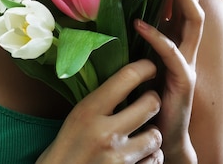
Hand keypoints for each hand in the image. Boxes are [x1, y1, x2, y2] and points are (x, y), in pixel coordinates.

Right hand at [38, 59, 162, 163]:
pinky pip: (154, 160)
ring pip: (156, 135)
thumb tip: (125, 79)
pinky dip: (151, 157)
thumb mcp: (76, 116)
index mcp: (89, 111)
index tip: (149, 67)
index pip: (126, 77)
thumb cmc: (66, 147)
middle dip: (153, 100)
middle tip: (149, 100)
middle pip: (150, 104)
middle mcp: (105, 132)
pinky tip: (141, 154)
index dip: (144, 68)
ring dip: (152, 133)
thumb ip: (99, 100)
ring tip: (144, 131)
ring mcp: (118, 158)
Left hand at [134, 0, 203, 162]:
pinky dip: (157, 36)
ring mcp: (187, 60)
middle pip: (193, 0)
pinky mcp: (182, 80)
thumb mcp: (138, 51)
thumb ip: (134, 28)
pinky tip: (140, 23)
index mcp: (175, 34)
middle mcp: (186, 42)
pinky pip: (173, 53)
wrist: (159, 132)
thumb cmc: (145, 89)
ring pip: (194, 21)